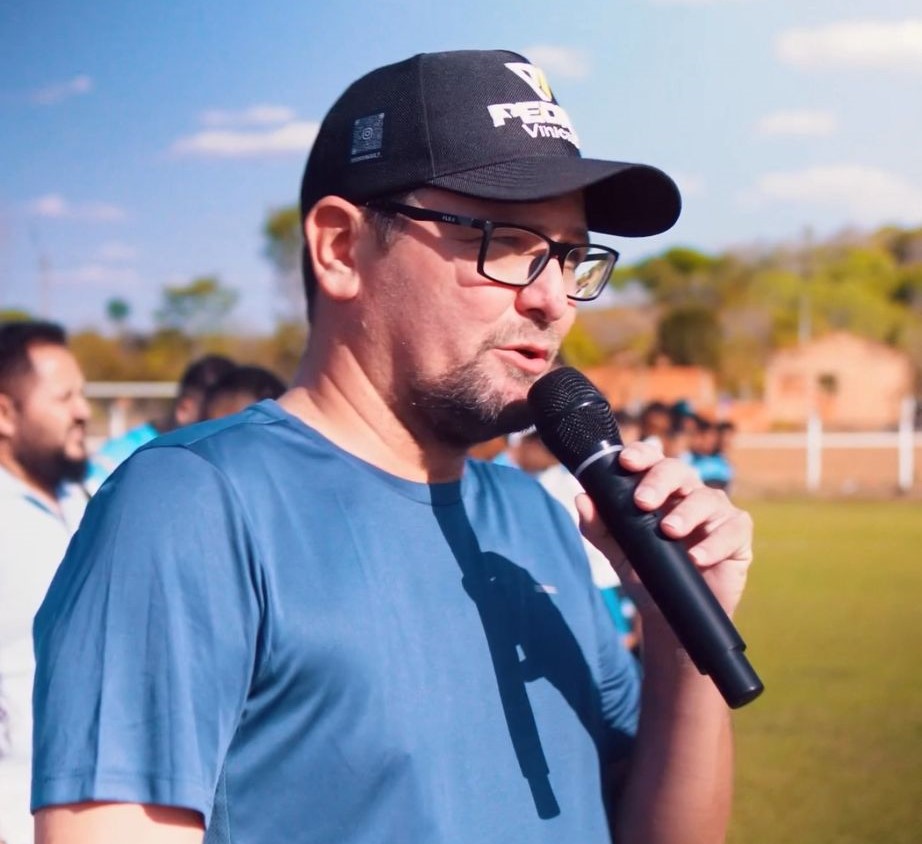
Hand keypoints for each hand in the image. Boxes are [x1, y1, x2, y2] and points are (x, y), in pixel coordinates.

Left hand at [575, 440, 752, 619]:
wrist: (669, 616)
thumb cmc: (645, 572)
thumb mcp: (616, 551)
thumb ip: (597, 526)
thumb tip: (582, 498)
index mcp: (659, 489)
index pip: (652, 460)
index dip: (641, 455)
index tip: (625, 462)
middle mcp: (688, 493)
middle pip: (679, 470)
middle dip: (659, 481)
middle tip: (642, 502)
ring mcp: (715, 512)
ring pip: (708, 498)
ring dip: (687, 513)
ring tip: (669, 530)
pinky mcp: (737, 535)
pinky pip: (732, 530)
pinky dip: (715, 543)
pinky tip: (697, 557)